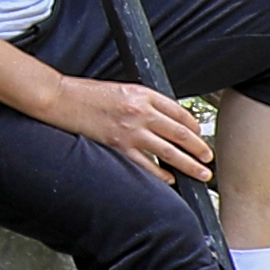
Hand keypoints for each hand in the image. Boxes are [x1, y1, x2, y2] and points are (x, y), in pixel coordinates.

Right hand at [42, 74, 212, 183]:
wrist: (61, 99)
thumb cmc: (87, 94)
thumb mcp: (121, 89)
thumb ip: (143, 103)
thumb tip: (163, 120)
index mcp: (143, 94)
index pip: (179, 111)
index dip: (194, 126)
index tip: (199, 135)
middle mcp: (140, 111)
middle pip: (180, 133)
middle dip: (198, 148)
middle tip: (208, 158)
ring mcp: (130, 131)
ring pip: (169, 151)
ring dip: (188, 164)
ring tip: (200, 173)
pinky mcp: (117, 146)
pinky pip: (146, 165)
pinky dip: (161, 174)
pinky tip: (169, 180)